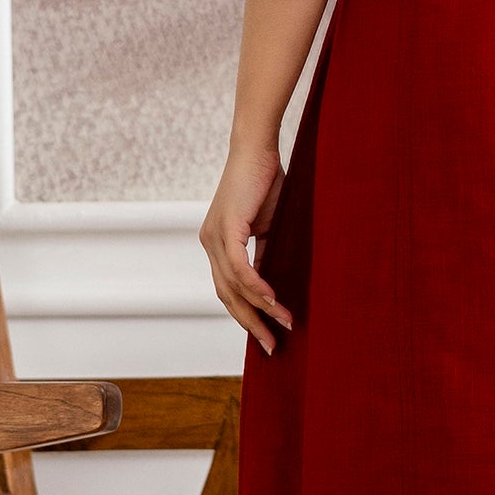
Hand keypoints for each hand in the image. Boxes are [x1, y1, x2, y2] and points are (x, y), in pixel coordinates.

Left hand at [200, 141, 294, 354]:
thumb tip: (273, 281)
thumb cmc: (266, 181)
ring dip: (261, 308)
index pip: (229, 290)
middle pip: (228, 296)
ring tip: (284, 324)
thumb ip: (265, 253)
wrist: (258, 148)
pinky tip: (273, 300)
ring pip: (235, 286)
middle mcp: (210, 243)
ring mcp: (215, 237)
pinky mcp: (228, 228)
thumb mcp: (268, 226)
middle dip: (251, 323)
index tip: (267, 335)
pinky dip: (257, 286)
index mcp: (217, 244)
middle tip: (272, 346)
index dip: (247, 314)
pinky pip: (240, 267)